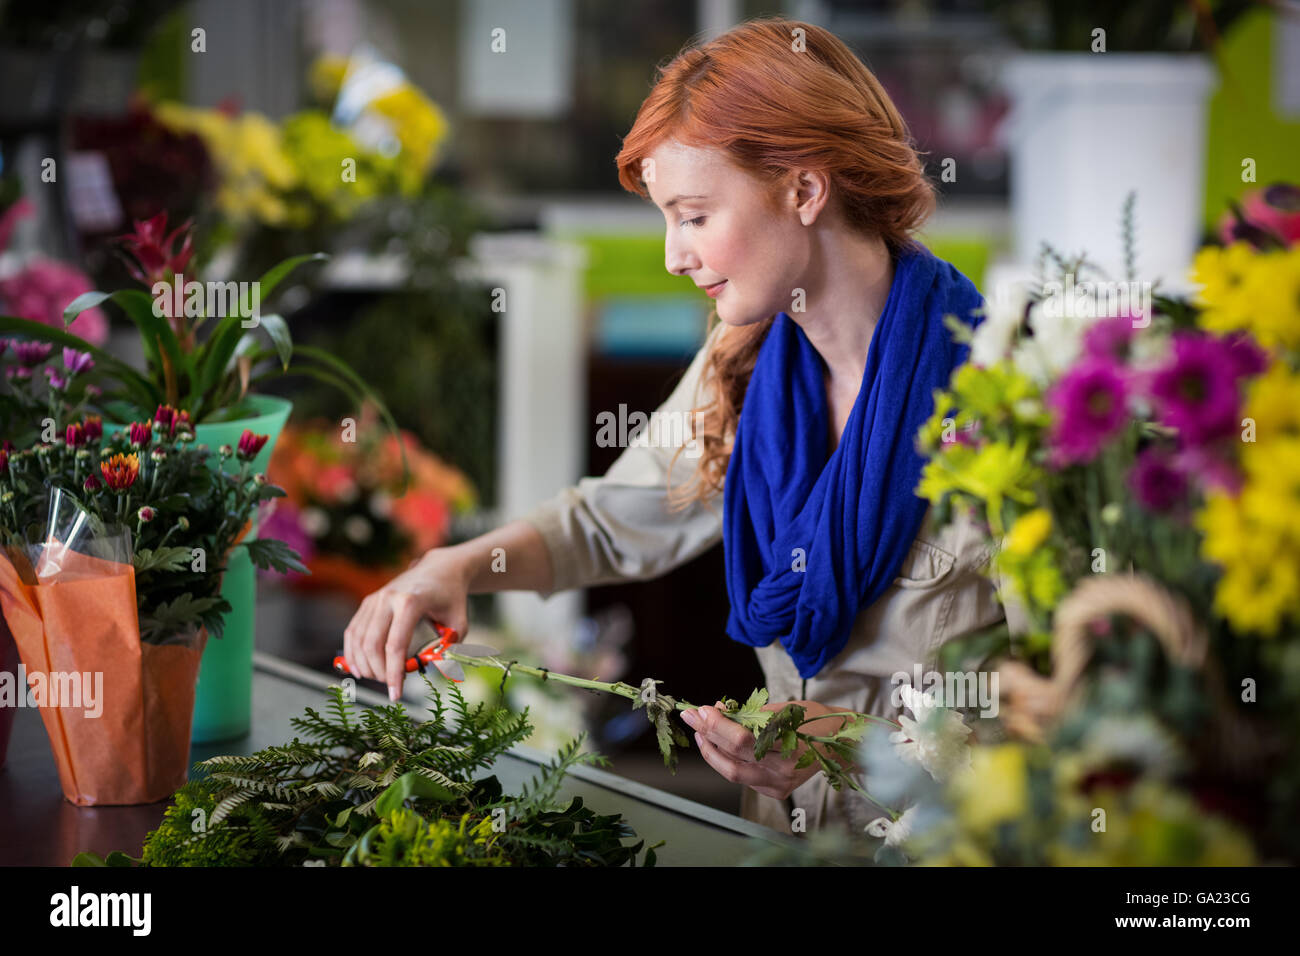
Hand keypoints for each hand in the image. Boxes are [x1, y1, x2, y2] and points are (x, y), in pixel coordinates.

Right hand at [342, 549, 470, 701]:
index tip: (396, 695)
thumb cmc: (451, 599)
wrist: (440, 570)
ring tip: (378, 679)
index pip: (396, 645)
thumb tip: (436, 673)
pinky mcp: (368, 601)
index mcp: (411, 602)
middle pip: (372, 644)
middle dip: (379, 672)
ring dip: (364, 665)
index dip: (394, 673)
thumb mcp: (459, 623)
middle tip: (391, 686)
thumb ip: (449, 649)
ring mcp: (375, 598)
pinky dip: (353, 652)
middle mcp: (388, 597)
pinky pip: (353, 630)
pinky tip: (360, 668)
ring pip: (358, 639)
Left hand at [679, 699, 853, 800]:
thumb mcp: (785, 708)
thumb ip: (750, 713)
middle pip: (732, 756)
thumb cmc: (813, 720)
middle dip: (707, 734)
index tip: (702, 709)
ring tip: (700, 731)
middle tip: (691, 716)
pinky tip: (720, 745)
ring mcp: (778, 785)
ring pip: (732, 772)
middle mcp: (783, 771)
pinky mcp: (775, 792)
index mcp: (789, 747)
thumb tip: (717, 710)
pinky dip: (727, 759)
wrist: (841, 746)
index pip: (742, 739)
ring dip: (711, 751)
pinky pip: (742, 776)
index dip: (717, 724)